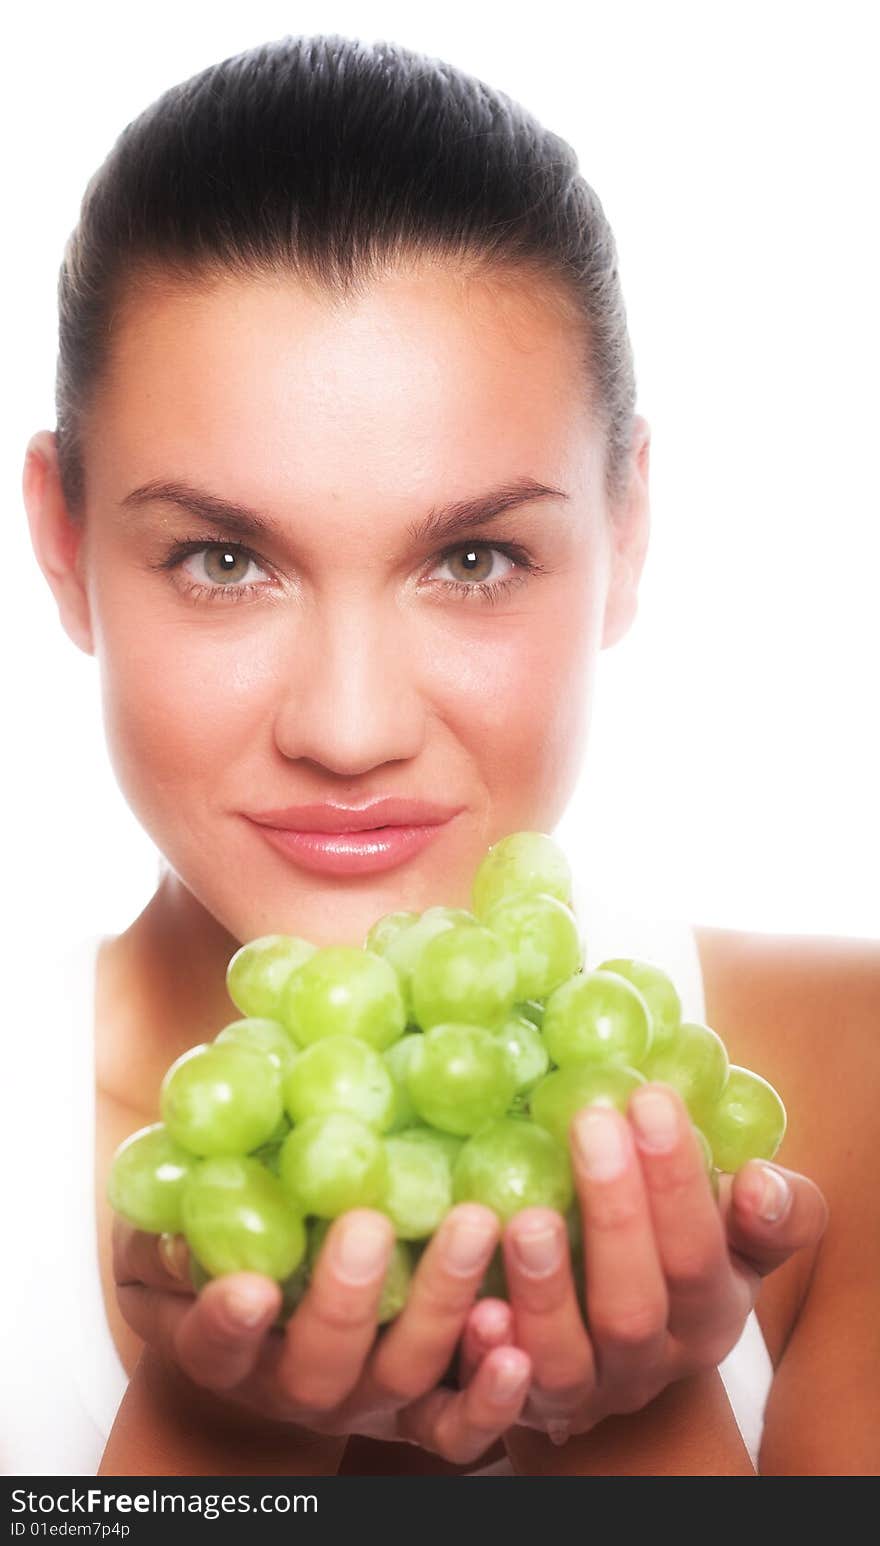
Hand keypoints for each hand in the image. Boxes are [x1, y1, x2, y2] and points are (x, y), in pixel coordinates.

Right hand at [113, 1201, 530, 1465]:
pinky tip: (515, 1336)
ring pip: (405, 1375)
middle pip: (324, 1364)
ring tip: (470, 1227)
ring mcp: (368, 1397)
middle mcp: (297, 1385)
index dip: (229, 1325)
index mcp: (226, 1349)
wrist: (278, 1307)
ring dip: (440, 1307)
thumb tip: (180, 1234)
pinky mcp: (427, 1405)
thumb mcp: (170, 1234)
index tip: (250, 1286)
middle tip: (369, 1221)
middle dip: (347, 1297)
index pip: (215, 1348)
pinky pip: (459, 1423)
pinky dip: (491, 1393)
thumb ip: (165, 1235)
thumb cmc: (219, 1250)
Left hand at [492, 1083, 827, 1441]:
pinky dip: (484, 1354)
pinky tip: (472, 1306)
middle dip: (615, 1215)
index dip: (677, 1180)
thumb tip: (760, 1182)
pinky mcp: (518, 1406)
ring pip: (565, 1361)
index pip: (700, 1251)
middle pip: (634, 1306)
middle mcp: (648, 1362)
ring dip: (546, 1291)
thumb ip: (771, 1213)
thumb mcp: (739, 1238)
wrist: (612, 1349)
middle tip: (590, 1124)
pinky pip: (497, 1400)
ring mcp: (583, 1392)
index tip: (650, 1098)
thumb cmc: (677, 1255)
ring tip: (526, 1218)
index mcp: (709, 1313)